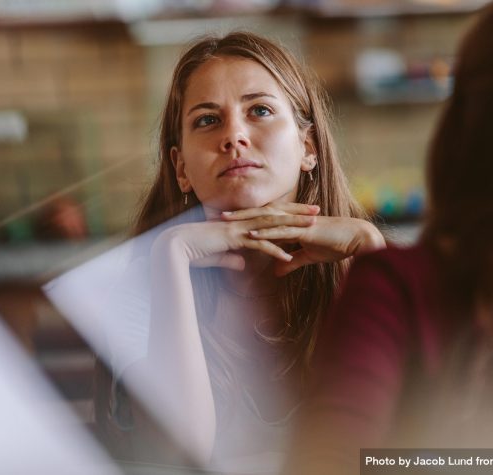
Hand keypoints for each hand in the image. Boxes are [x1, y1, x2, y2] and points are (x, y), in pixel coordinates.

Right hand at [152, 214, 315, 270]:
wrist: (175, 247)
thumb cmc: (191, 252)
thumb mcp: (216, 257)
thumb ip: (230, 259)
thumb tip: (241, 265)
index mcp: (239, 223)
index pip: (268, 215)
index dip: (287, 213)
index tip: (304, 213)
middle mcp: (240, 222)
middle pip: (275, 214)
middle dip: (297, 212)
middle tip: (318, 210)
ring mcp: (237, 229)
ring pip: (271, 224)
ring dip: (293, 226)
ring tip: (312, 228)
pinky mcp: (232, 239)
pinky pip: (257, 244)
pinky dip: (273, 251)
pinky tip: (288, 257)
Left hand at [221, 203, 385, 275]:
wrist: (356, 240)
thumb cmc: (336, 245)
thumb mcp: (309, 256)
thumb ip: (292, 262)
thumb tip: (276, 272)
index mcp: (291, 222)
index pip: (263, 218)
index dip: (245, 218)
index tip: (228, 221)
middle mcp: (291, 218)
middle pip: (260, 215)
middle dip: (239, 215)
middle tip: (218, 216)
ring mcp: (297, 223)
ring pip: (267, 220)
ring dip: (246, 221)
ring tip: (228, 223)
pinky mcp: (305, 231)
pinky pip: (282, 232)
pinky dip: (266, 234)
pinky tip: (252, 236)